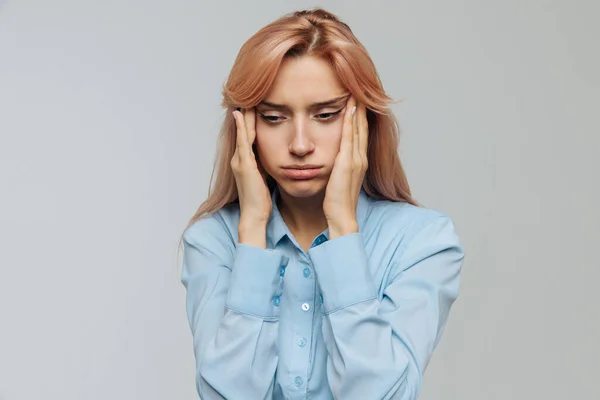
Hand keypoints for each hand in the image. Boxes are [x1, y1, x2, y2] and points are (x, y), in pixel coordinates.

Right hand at [231, 108, 271, 228]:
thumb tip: (274, 157)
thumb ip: (264, 166)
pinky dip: (242, 127)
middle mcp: (239, 159)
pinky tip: (242, 114)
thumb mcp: (264, 178)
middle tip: (248, 94)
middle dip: (246, 113)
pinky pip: (243, 141)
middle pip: (243, 130)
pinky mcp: (244, 165)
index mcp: (245, 161)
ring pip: (242, 132)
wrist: (254, 215)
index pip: (247, 135)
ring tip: (246, 98)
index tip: (254, 104)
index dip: (250, 120)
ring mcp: (240, 161)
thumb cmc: (260, 200)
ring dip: (244, 115)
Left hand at [323, 97, 368, 238]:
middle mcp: (360, 157)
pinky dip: (351, 121)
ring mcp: (356, 159)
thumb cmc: (336, 201)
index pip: (360, 132)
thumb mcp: (338, 179)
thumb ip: (337, 166)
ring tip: (356, 90)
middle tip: (360, 87)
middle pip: (363, 126)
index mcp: (358, 161)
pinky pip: (350, 137)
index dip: (360, 115)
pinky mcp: (348, 162)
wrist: (340, 216)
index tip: (356, 98)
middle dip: (362, 106)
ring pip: (359, 128)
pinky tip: (349, 108)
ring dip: (358, 108)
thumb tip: (332, 158)